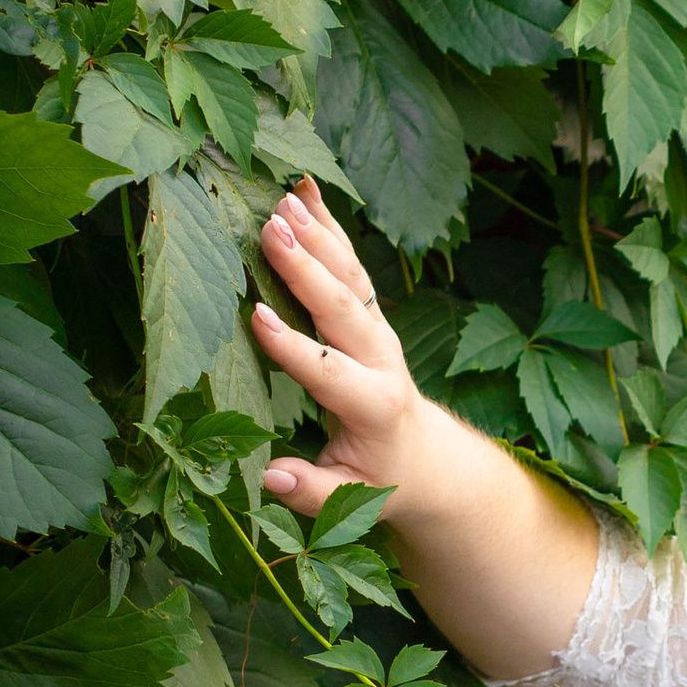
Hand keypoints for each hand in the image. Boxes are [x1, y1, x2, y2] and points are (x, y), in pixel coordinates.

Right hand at [251, 181, 423, 523]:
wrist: (429, 458)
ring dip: (319, 234)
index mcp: (374, 404)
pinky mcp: (372, 315)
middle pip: (344, 307)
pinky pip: (351, 264)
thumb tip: (269, 479)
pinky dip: (330, 224)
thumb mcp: (350, 498)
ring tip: (283, 198)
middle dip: (308, 267)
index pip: (328, 371)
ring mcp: (379, 331)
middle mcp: (381, 359)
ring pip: (351, 275)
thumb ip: (311, 491)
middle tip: (272, 228)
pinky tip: (304, 188)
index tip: (257, 317)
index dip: (293, 347)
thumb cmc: (381, 480)